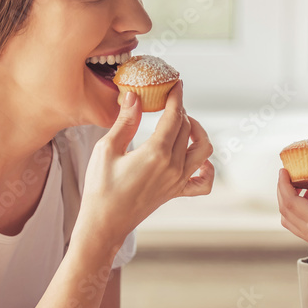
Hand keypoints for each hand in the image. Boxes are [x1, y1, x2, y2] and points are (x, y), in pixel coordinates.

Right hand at [80, 82, 213, 244]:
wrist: (104, 223)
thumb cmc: (100, 188)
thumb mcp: (106, 149)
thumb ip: (125, 122)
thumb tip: (135, 97)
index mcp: (156, 153)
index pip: (174, 116)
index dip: (176, 97)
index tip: (176, 84)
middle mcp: (173, 166)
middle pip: (187, 128)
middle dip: (180, 111)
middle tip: (168, 102)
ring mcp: (178, 181)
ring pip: (203, 150)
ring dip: (197, 133)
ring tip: (182, 125)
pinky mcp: (176, 193)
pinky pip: (204, 182)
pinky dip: (207, 168)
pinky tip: (197, 160)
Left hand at [276, 162, 307, 267]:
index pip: (290, 201)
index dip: (283, 184)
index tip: (284, 170)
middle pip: (284, 209)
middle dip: (282, 189)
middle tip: (288, 173)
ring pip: (287, 218)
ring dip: (287, 200)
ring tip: (299, 185)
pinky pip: (295, 224)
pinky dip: (294, 210)